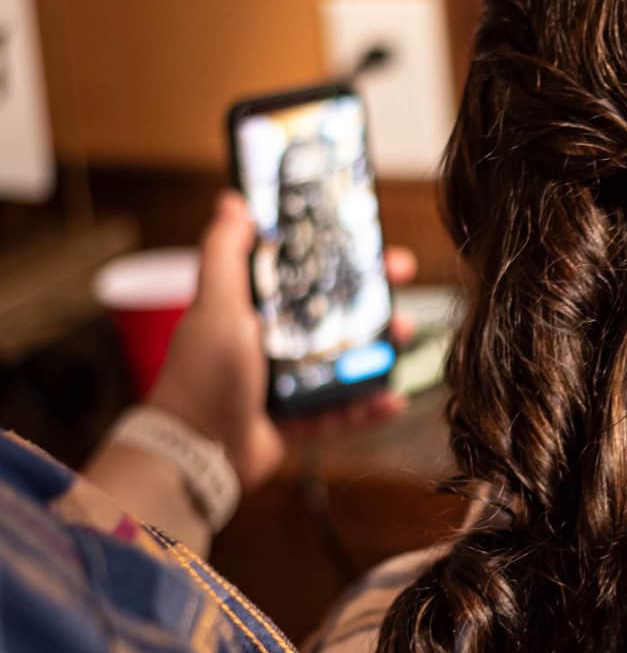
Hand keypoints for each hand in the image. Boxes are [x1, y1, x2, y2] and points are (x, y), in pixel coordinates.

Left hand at [148, 190, 416, 494]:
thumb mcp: (216, 305)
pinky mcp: (295, 420)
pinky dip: (366, 408)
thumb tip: (232, 200)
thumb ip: (224, 253)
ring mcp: (285, 383)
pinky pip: (340, 411)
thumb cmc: (203, 374)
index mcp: (252, 308)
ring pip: (343, 361)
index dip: (338, 255)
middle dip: (371, 302)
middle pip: (332, 314)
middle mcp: (270, 341)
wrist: (197, 451)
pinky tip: (392, 400)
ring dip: (377, 351)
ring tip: (403, 343)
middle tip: (403, 290)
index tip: (371, 242)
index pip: (303, 271)